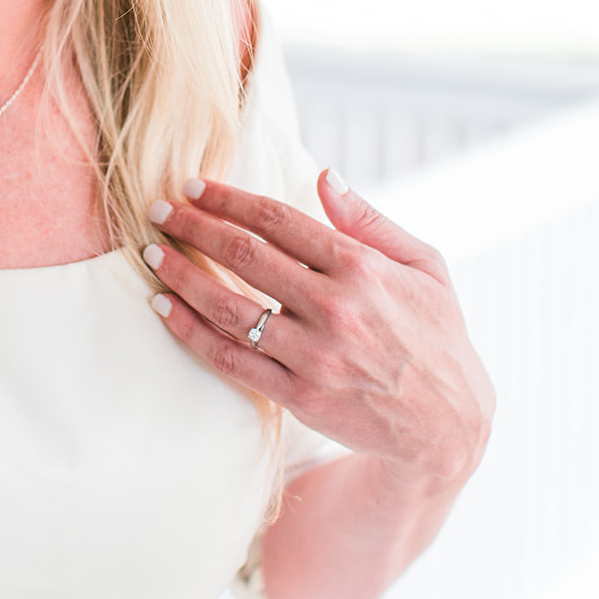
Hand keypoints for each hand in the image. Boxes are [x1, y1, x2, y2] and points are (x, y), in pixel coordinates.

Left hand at [146, 171, 493, 485]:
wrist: (447, 423)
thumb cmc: (435, 332)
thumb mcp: (424, 265)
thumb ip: (370, 220)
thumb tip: (325, 175)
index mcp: (361, 267)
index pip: (279, 221)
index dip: (231, 200)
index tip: (196, 187)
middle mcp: (335, 307)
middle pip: (246, 256)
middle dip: (194, 227)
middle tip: (159, 210)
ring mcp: (314, 355)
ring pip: (230, 307)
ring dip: (182, 276)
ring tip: (151, 254)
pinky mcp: (298, 396)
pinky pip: (232, 359)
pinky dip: (192, 331)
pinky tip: (165, 307)